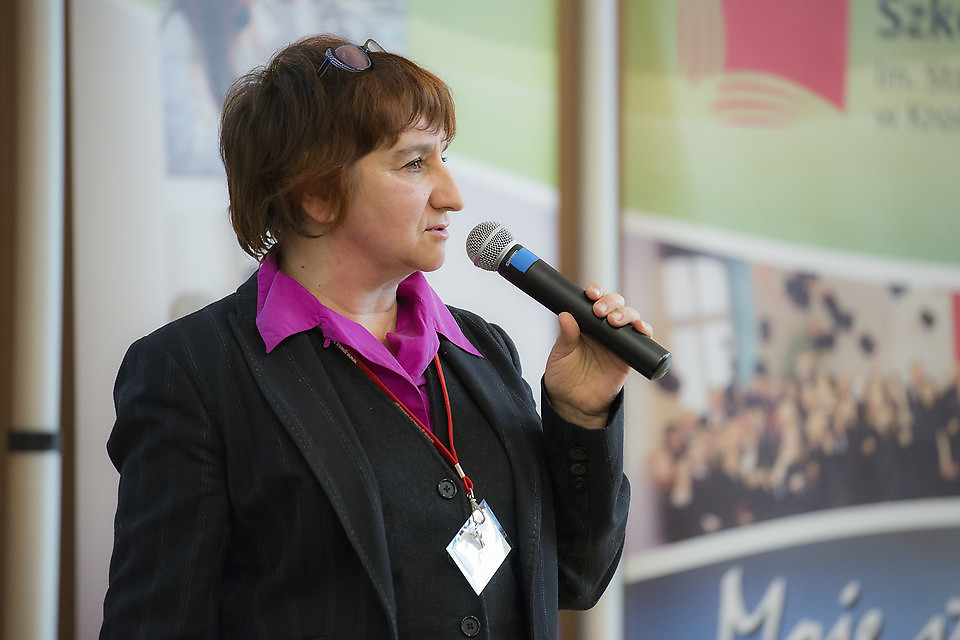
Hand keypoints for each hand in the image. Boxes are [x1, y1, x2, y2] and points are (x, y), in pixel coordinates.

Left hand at [543, 284, 651, 428]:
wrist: (574, 403)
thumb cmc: (563, 376)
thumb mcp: (560, 354)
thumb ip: (565, 336)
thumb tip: (565, 315)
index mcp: (585, 322)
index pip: (594, 300)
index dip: (596, 292)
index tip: (591, 293)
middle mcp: (603, 327)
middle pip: (615, 304)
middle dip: (611, 302)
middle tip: (600, 312)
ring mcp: (617, 340)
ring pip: (630, 317)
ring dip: (627, 314)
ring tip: (615, 322)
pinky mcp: (629, 355)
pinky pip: (642, 339)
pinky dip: (645, 330)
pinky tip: (640, 328)